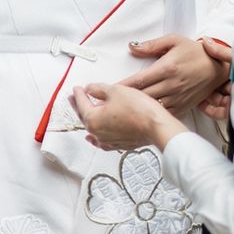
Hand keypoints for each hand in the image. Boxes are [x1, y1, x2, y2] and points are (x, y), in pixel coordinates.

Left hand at [70, 83, 186, 152]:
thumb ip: (98, 89)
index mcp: (92, 119)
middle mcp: (97, 133)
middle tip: (74, 98)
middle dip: (78, 105)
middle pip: (84, 116)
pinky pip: (102, 141)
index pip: (81, 103)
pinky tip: (94, 137)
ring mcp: (108, 141)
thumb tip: (90, 88)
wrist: (158, 127)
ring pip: (93, 128)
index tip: (77, 88)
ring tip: (85, 111)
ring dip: (88, 118)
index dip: (78, 93)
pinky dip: (97, 136)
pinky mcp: (120, 144)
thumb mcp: (115, 90)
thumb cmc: (139, 110)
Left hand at [117, 34, 230, 115]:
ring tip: (120, 111)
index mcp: (166, 69)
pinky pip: (165, 113)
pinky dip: (153, 116)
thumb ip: (151, 45)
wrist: (219, 66)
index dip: (122, 87)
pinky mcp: (184, 106)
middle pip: (142, 96)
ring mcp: (178, 98)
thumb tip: (132, 47)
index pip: (138, 80)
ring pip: (152, 107)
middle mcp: (172, 85)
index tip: (108, 90)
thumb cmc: (195, 52)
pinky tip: (142, 116)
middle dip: (124, 100)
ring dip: (137, 110)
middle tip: (107, 103)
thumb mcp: (174, 41)